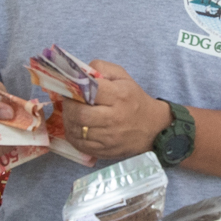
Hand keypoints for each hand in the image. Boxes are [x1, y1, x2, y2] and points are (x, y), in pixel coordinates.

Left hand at [56, 59, 171, 163]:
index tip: (72, 89)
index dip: (75, 89)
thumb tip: (79, 72)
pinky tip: (76, 128)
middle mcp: (114, 118)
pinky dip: (73, 135)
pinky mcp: (105, 151)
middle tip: (69, 103)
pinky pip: (80, 145)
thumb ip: (100, 68)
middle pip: (79, 114)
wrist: (153, 127)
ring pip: (77, 131)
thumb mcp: (122, 77)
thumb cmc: (134, 99)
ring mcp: (109, 137)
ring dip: (68, 121)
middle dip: (68, 107)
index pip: (90, 91)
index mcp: (119, 96)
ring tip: (72, 115)